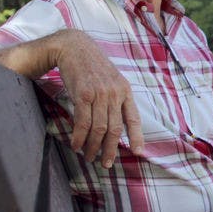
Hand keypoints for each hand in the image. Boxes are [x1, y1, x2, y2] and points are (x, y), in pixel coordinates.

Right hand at [55, 31, 143, 166]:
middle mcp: (115, 93)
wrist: (74, 48)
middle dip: (110, 149)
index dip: (137, 137)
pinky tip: (76, 145)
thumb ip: (116, 98)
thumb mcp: (111, 80)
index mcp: (125, 90)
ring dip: (92, 147)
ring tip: (88, 157)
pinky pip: (83, 122)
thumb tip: (117, 121)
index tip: (138, 152)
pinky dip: (79, 137)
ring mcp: (99, 94)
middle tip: (106, 163)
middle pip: (115, 129)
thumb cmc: (92, 66)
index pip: (133, 118)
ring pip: (99, 129)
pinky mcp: (83, 94)